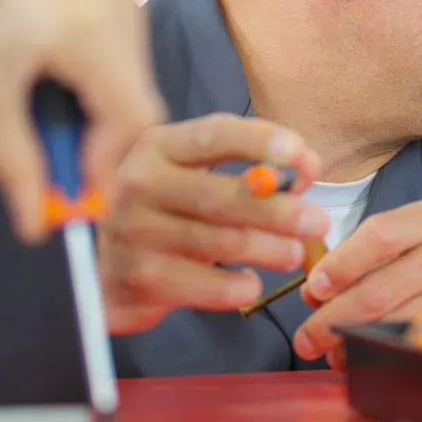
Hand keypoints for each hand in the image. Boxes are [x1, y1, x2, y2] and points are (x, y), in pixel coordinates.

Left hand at [0, 0, 164, 242]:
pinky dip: (85, 52)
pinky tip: (40, 51)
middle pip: (134, 88)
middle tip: (44, 149)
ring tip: (33, 90)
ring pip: (127, 58)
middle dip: (92, 129)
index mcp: (91, 26)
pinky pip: (115, 23)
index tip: (73, 188)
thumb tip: (36, 223)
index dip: (108, 163)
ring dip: (89, 89)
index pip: (135, 119)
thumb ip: (16, 164)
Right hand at [99, 115, 328, 332]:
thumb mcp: (199, 178)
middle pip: (219, 195)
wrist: (103, 267)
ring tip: (296, 254)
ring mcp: (133, 232)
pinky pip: (201, 284)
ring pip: (215, 241)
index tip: (300, 153)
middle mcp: (138, 183)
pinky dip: (235, 286)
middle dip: (276, 210)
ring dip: (266, 249)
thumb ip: (254, 169)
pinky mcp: (136, 277)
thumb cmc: (166, 213)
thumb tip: (308, 167)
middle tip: (318, 222)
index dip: (258, 141)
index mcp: (158, 147)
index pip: (212, 135)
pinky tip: (251, 283)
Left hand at [293, 200, 421, 364]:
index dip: (341, 265)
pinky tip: (369, 359)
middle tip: (308, 338)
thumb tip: (316, 290)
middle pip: (382, 288)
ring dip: (355, 342)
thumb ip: (374, 255)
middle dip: (334, 318)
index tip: (314, 290)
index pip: (380, 236)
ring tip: (332, 353)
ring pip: (397, 324)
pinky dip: (387, 356)